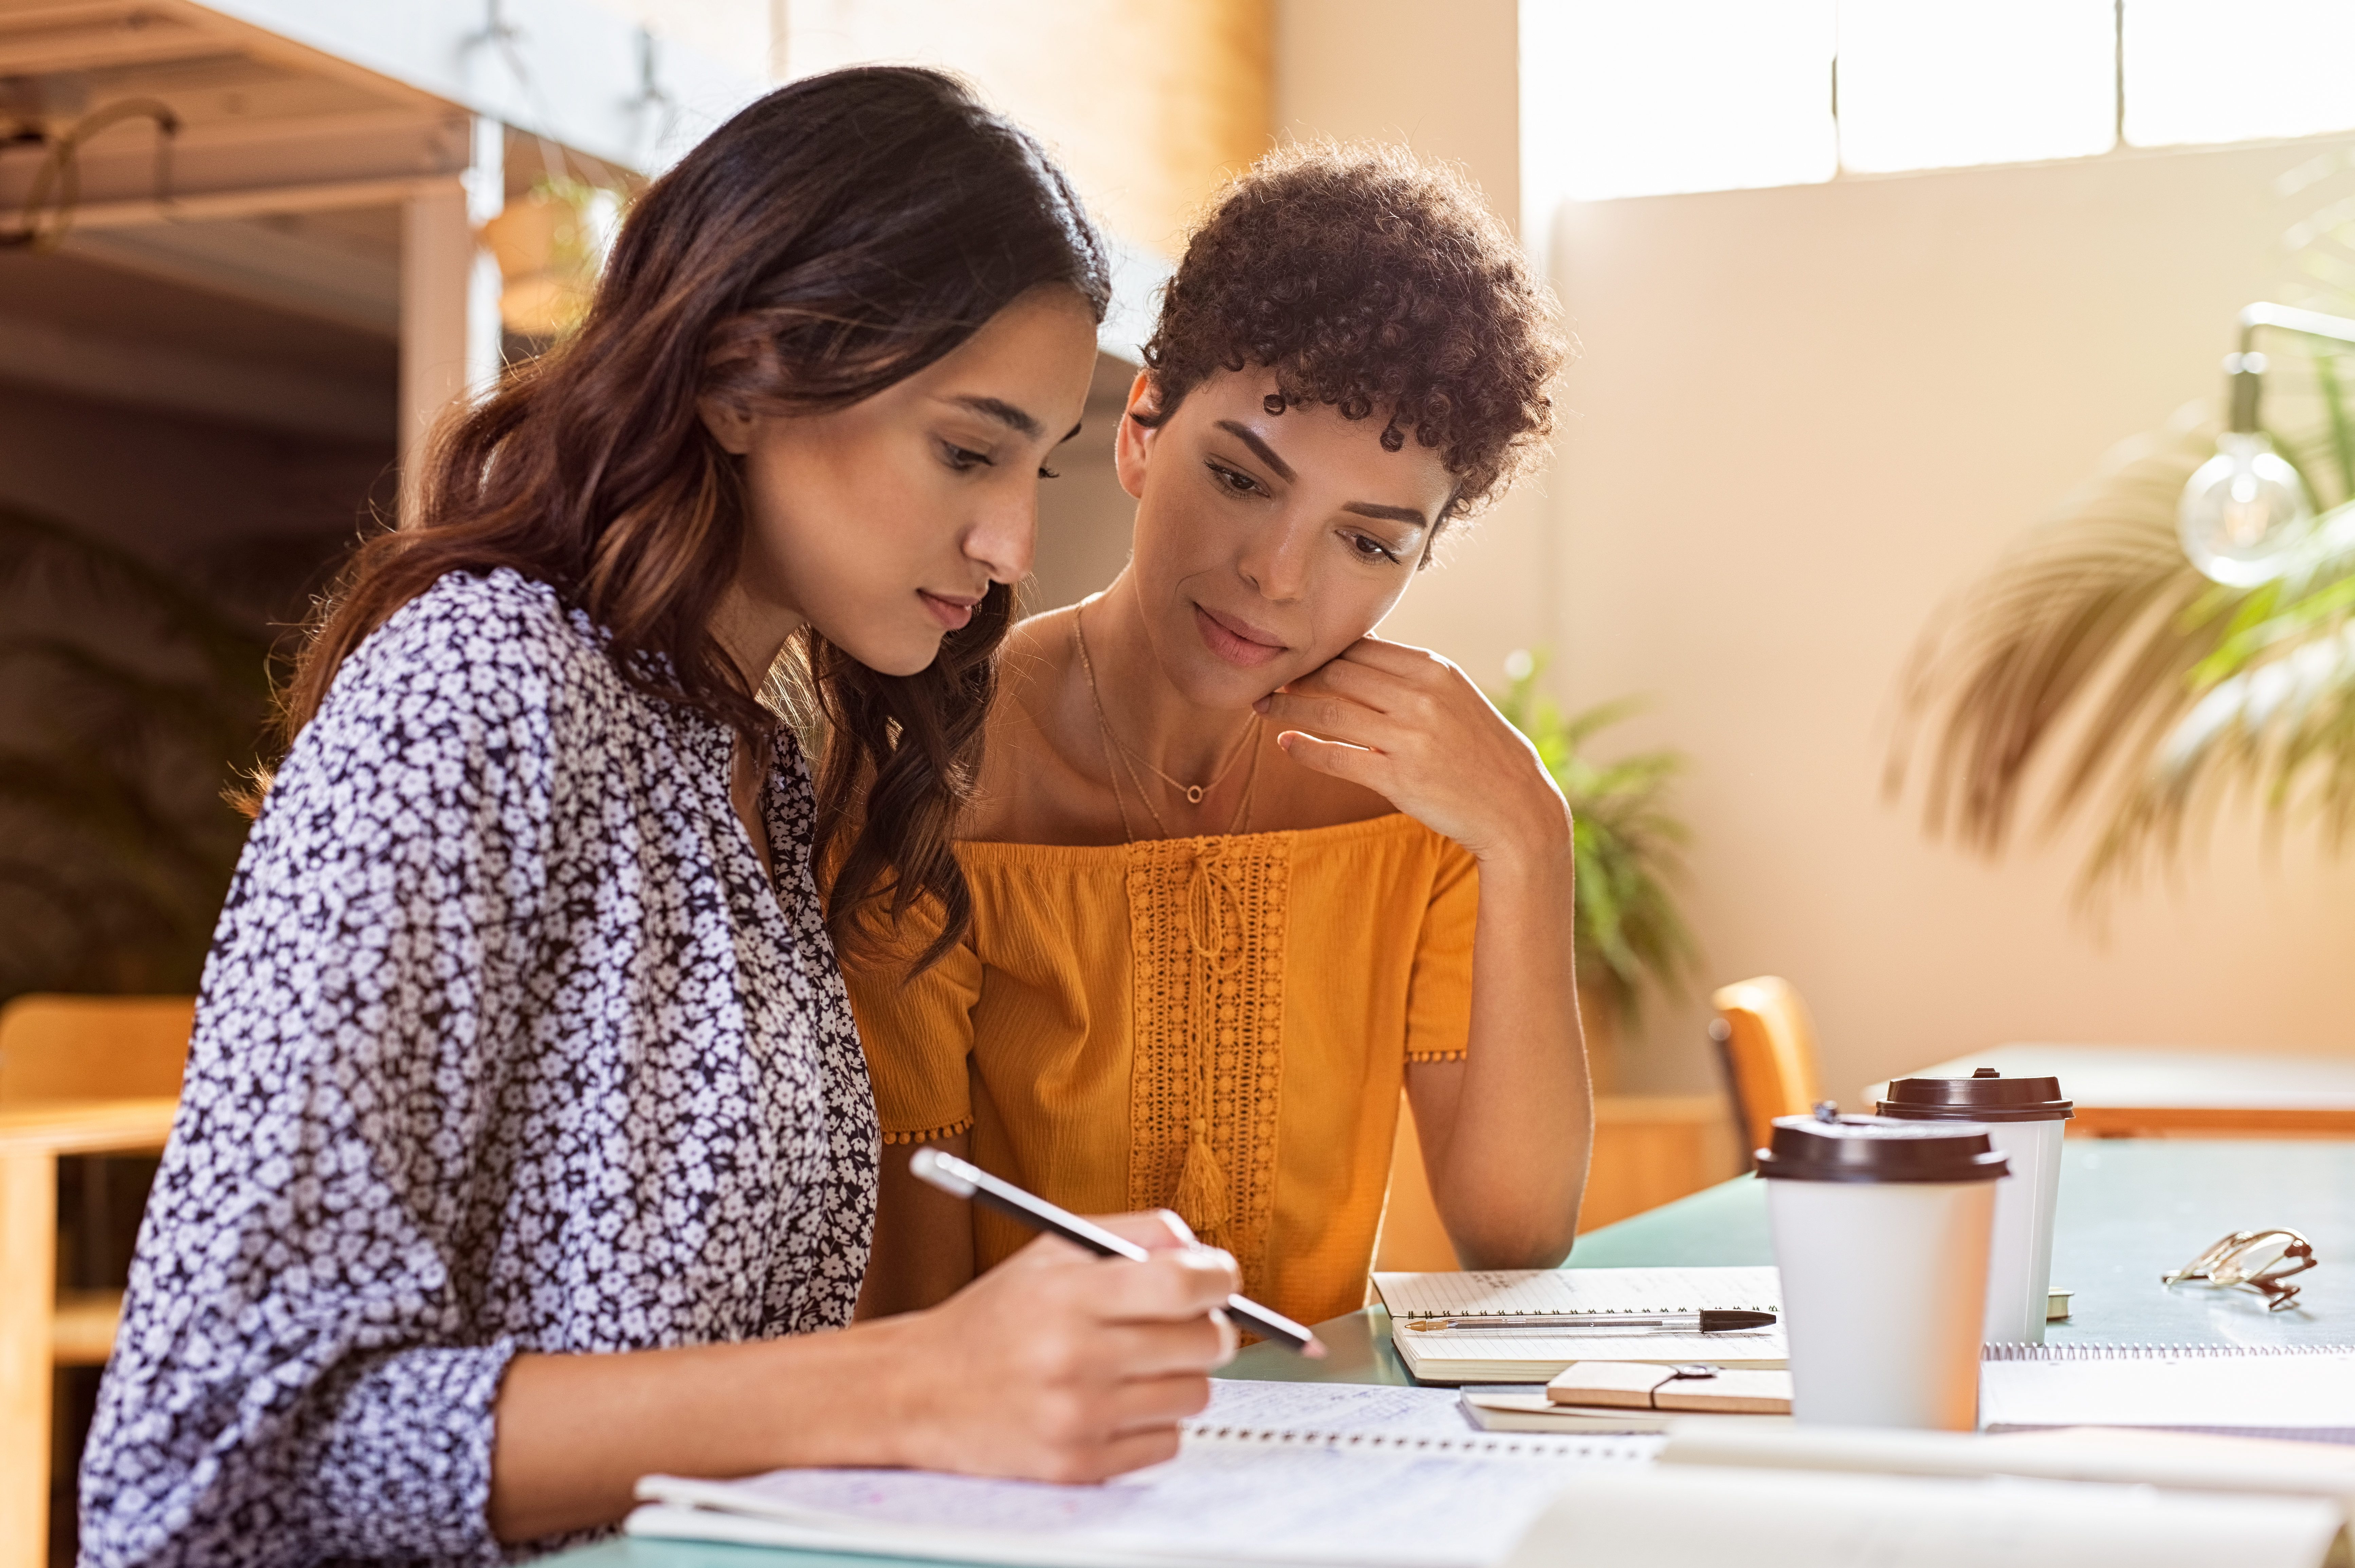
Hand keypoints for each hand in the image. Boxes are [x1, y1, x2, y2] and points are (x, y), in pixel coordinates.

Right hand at [885, 1211, 1239, 1482]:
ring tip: (1135, 1364)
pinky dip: (1153, 1421)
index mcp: (1069, 1295)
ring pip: (1194, 1395)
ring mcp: (1079, 1418)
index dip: (1219, 1276)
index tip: (1219, 1277)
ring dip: (1178, 1376)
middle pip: (1204, 1342)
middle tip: (1180, 1322)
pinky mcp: (1080, 1466)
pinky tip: (1114, 1403)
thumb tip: (1202, 1249)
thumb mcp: (1050, 1250)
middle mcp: (1075, 1358)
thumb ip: (1132, 1233)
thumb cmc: (994, 1317)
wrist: (920, 1390)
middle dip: (1205, 1326)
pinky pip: (1167, 1442)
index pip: (1183, 1283)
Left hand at [1255, 639, 1570, 863]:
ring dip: (1289, 708)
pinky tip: (1286, 744)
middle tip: (1270, 680)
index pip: (1360, 647)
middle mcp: (1420, 697)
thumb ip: (1408, 675)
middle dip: (1297, 675)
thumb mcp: (1452, 697)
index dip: (1320, 651)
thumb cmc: (1478, 749)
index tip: (1296, 656)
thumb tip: (1355, 652)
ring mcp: (1409, 738)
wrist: (1515, 805)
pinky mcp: (1399, 778)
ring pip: (1330, 712)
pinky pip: (1337, 757)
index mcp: (1433, 670)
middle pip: (1339, 673)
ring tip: (1264, 707)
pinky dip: (1305, 749)